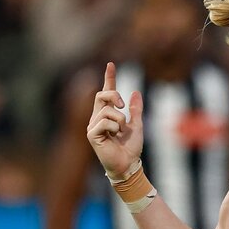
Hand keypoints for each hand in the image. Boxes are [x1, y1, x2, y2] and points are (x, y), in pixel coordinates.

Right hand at [87, 62, 143, 177]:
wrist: (129, 163)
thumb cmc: (131, 147)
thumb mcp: (137, 124)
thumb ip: (135, 109)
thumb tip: (135, 92)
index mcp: (107, 114)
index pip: (106, 93)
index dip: (109, 78)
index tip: (111, 64)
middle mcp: (97, 118)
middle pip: (102, 95)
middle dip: (114, 95)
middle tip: (123, 106)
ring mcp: (93, 126)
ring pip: (107, 110)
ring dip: (119, 120)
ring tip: (120, 132)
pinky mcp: (92, 134)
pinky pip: (105, 122)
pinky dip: (115, 127)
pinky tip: (114, 137)